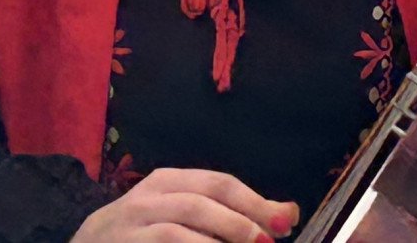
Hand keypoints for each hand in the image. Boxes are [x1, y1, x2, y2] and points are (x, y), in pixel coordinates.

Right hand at [71, 168, 298, 242]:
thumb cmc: (143, 233)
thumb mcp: (181, 214)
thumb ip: (228, 213)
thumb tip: (287, 214)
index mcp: (168, 181)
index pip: (219, 184)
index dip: (254, 202)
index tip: (285, 222)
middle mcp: (147, 197)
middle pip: (202, 202)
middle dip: (239, 223)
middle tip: (266, 242)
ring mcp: (128, 227)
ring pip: (178, 231)